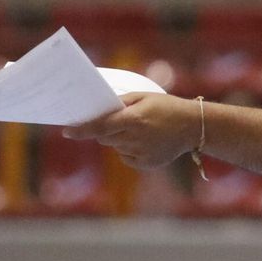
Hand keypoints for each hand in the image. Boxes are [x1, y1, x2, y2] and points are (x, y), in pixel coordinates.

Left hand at [63, 93, 201, 169]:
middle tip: (122, 121)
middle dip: (105, 130)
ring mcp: (141, 153)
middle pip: (104, 137)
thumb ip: (120, 103)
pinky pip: (126, 157)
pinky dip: (129, 150)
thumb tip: (98, 112)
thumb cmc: (167, 106)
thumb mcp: (144, 97)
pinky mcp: (147, 164)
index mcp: (133, 120)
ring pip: (115, 147)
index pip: (99, 127)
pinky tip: (146, 141)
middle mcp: (135, 138)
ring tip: (141, 130)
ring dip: (119, 139)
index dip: (81, 130)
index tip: (66, 131)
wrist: (195, 126)